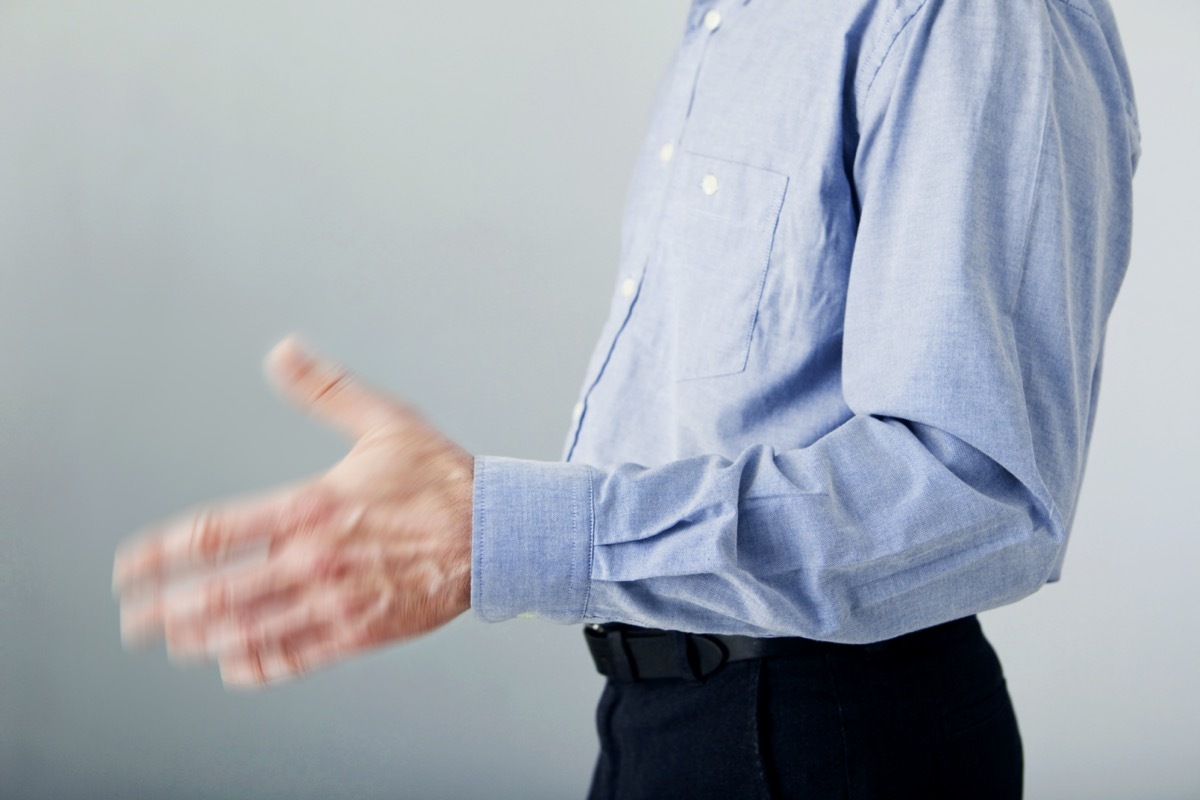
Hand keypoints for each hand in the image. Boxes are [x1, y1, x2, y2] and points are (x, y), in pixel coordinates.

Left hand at [112, 336, 473, 687]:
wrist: (497, 532)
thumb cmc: (443, 479)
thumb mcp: (383, 421)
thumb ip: (325, 390)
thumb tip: (283, 352)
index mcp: (310, 507)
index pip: (212, 535)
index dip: (160, 556)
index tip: (130, 569)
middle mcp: (314, 559)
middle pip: (217, 595)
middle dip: (164, 612)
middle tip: (135, 620)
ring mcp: (336, 600)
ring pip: (249, 632)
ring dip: (202, 641)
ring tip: (175, 643)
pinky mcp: (362, 632)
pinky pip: (296, 657)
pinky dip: (258, 666)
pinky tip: (236, 667)